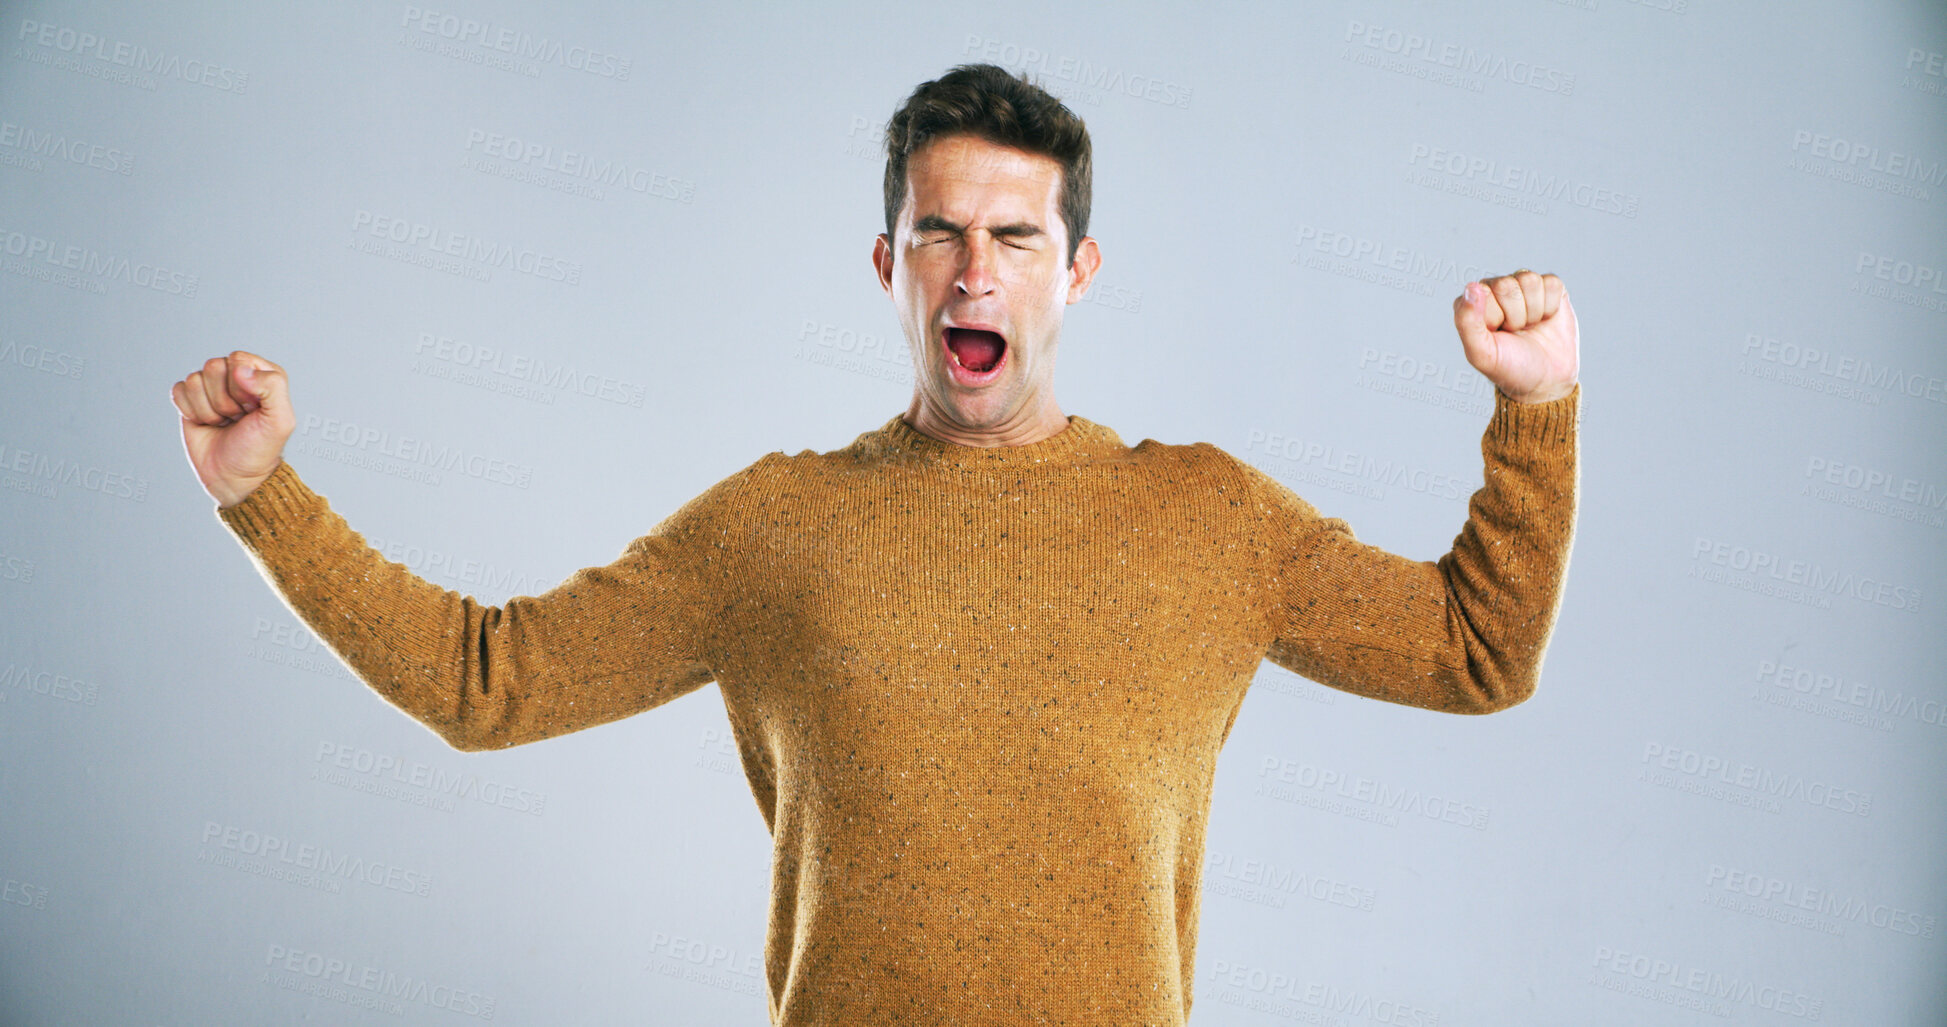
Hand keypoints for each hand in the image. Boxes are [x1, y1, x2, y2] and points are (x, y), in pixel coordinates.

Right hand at [169, 350, 295, 506]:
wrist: (234, 477)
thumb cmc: (260, 449)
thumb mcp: (281, 420)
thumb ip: (273, 386)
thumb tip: (239, 369)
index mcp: (262, 373)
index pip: (238, 360)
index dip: (241, 387)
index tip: (252, 409)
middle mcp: (236, 376)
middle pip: (213, 366)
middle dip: (224, 400)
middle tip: (237, 418)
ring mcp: (211, 387)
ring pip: (195, 380)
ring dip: (209, 409)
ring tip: (224, 422)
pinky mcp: (190, 400)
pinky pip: (179, 391)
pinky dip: (191, 412)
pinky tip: (207, 424)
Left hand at [1452, 270, 1578, 403]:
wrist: (1546, 381)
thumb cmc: (1509, 367)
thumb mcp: (1482, 353)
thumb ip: (1467, 322)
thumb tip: (1471, 287)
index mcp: (1473, 302)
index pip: (1483, 292)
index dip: (1496, 318)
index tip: (1499, 334)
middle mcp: (1495, 289)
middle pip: (1508, 285)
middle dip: (1516, 315)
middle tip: (1516, 332)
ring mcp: (1522, 287)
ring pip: (1530, 281)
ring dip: (1534, 311)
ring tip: (1529, 327)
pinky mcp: (1548, 288)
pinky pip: (1551, 283)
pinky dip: (1551, 306)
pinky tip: (1545, 319)